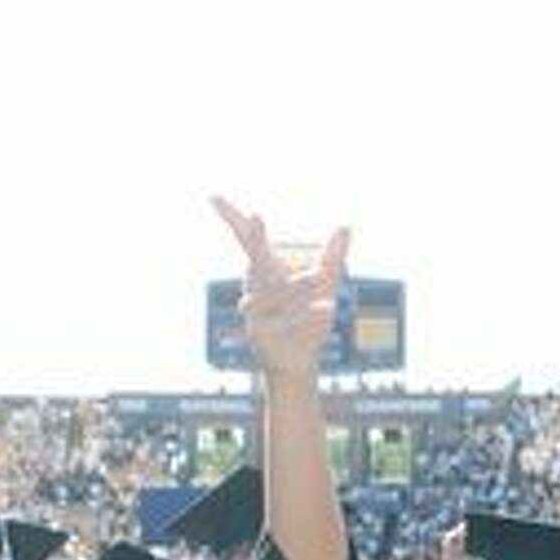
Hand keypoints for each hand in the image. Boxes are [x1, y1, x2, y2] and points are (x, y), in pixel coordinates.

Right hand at [212, 196, 348, 378]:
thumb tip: (345, 226)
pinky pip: (290, 320)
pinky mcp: (264, 335)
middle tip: (256, 215)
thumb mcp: (325, 285)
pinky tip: (327, 307)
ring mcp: (258, 311)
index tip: (213, 197)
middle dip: (256, 238)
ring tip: (319, 278)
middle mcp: (258, 287)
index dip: (232, 218)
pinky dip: (310, 315)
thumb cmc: (306, 320)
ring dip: (300, 285)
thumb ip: (332, 256)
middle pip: (256, 260)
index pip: (248, 241)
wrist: (298, 362)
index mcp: (268, 271)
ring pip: (278, 291)